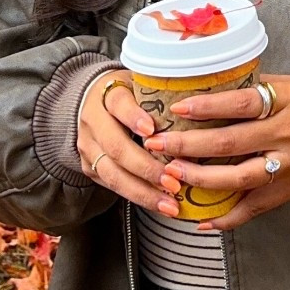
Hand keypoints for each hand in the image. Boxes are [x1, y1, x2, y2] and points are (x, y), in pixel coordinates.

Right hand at [76, 68, 183, 217]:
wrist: (92, 102)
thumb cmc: (129, 94)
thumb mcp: (141, 84)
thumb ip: (162, 95)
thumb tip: (200, 108)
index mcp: (107, 94)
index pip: (118, 104)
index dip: (134, 117)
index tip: (152, 131)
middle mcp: (93, 121)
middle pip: (116, 147)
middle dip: (146, 168)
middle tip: (173, 182)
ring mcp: (88, 146)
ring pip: (112, 174)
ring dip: (143, 192)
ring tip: (170, 204)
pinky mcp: (89, 167)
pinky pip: (113, 186)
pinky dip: (138, 197)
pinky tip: (160, 204)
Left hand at [146, 74, 289, 230]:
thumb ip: (255, 89)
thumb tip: (209, 88)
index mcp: (287, 102)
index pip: (242, 103)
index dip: (208, 106)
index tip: (177, 108)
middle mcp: (288, 135)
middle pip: (231, 143)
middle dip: (188, 145)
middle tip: (157, 145)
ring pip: (239, 178)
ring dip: (200, 180)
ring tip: (171, 176)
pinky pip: (256, 208)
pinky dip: (228, 218)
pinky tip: (202, 220)